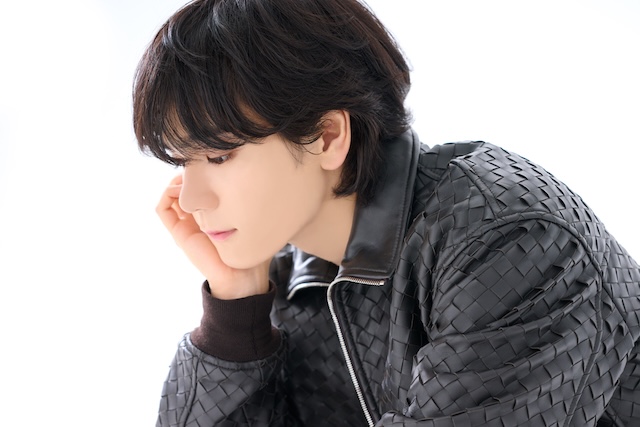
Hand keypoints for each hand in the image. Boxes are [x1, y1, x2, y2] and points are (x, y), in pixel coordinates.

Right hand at [156, 174, 269, 298]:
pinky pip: (163, 209)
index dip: (204, 170)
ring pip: (171, 194)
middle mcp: (197, 216)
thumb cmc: (253, 250)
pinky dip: (167, 194)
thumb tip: (263, 178)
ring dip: (177, 180)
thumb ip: (255, 203)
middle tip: (201, 163)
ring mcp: (186, 224)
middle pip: (185, 185)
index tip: (214, 160)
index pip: (201, 185)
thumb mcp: (255, 220)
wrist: (241, 278)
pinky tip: (184, 187)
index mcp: (214, 212)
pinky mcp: (179, 233)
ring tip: (191, 174)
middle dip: (190, 171)